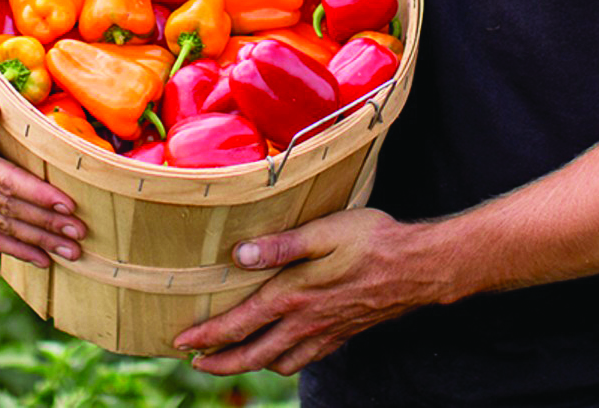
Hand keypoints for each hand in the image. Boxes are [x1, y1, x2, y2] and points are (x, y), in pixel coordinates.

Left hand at [173, 209, 441, 376]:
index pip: (239, 325)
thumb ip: (280, 246)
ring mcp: (325, 333)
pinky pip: (304, 361)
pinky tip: (281, 357)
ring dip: (249, 366)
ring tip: (231, 361)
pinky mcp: (342, 335)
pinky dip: (283, 364)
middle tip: (195, 363)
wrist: (418, 268)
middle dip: (220, 362)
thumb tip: (239, 255)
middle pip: (252, 356)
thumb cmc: (371, 241)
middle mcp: (305, 323)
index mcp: (293, 297)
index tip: (180, 341)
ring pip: (277, 363)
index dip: (207, 336)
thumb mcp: (324, 232)